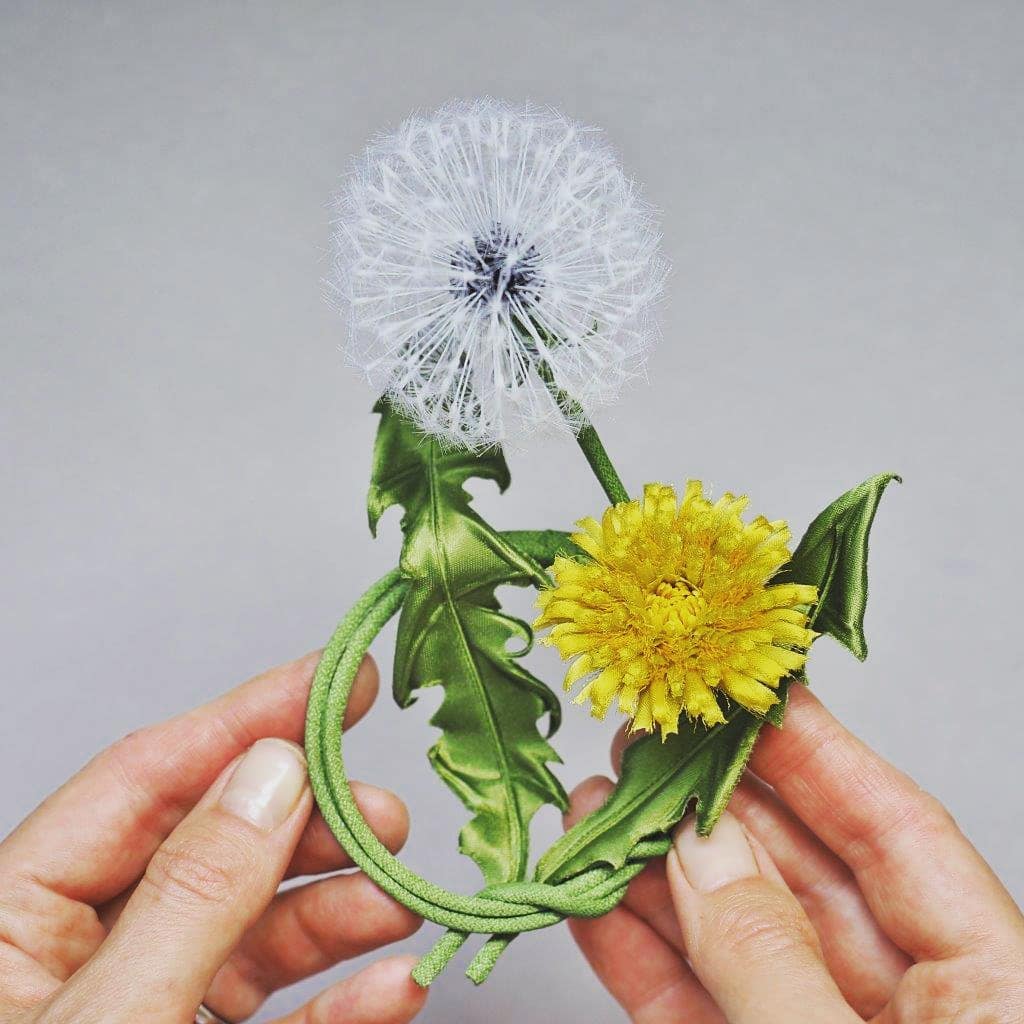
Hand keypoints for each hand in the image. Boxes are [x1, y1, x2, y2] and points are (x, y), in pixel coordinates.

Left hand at [0, 652, 426, 1023]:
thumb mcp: (110, 1019)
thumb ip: (194, 894)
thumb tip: (274, 773)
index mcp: (14, 913)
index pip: (147, 777)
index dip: (252, 716)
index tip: (338, 677)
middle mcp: (81, 948)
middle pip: (215, 843)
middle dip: (312, 823)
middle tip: (383, 814)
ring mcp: (138, 1003)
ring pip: (253, 925)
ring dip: (341, 909)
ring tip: (402, 898)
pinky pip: (271, 1010)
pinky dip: (339, 1000)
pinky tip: (391, 984)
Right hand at [567, 685, 1023, 1022]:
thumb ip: (776, 959)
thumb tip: (703, 849)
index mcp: (990, 992)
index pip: (898, 834)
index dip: (819, 752)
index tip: (751, 691)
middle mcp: (906, 1006)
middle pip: (799, 873)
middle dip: (711, 804)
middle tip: (647, 740)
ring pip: (732, 936)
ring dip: (653, 874)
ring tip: (596, 809)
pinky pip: (690, 1003)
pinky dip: (636, 952)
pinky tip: (592, 902)